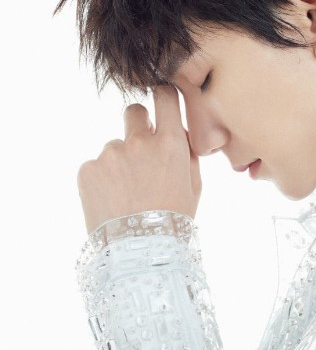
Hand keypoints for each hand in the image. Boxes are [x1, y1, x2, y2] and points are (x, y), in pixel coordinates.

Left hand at [77, 85, 201, 233]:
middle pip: (133, 111)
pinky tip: (113, 200)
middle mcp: (139, 141)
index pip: (165, 96)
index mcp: (170, 142)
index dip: (163, 97)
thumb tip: (177, 132)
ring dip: (121, 161)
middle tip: (141, 150)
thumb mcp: (193, 184)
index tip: (162, 104)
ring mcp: (110, 154)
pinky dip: (104, 178)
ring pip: (115, 146)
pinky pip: (97, 165)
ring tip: (127, 193)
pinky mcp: (87, 169)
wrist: (138, 253)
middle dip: (138, 125)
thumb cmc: (173, 220)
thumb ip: (186, 152)